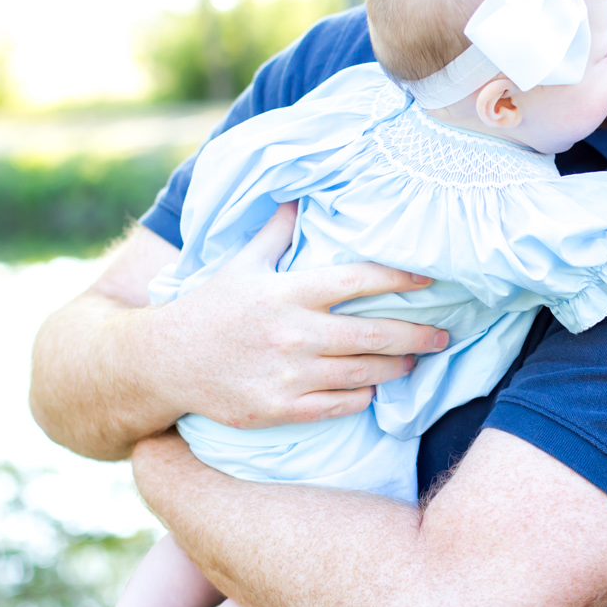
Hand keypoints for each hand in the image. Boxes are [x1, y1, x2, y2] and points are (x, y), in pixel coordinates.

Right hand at [154, 201, 447, 428]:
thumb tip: (298, 196)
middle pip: (372, 335)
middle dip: (416, 335)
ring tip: (415, 360)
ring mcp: (287, 375)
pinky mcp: (280, 409)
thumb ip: (276, 232)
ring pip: (362, 374)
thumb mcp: (240, 263)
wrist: (164, 361)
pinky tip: (376, 388)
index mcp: (286, 292)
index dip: (398, 278)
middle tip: (443, 334)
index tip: (428, 279)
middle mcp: (291, 333)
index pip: (356, 281)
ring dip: (397, 367)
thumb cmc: (209, 307)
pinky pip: (339, 406)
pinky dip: (364, 397)